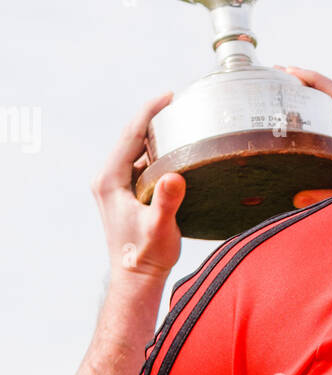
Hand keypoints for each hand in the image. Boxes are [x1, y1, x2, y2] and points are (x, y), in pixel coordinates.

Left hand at [91, 93, 185, 282]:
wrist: (136, 279)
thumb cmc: (146, 256)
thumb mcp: (160, 227)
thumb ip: (167, 201)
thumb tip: (175, 176)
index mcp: (110, 180)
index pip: (130, 134)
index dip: (149, 111)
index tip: (169, 96)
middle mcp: (107, 179)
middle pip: (131, 137)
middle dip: (153, 118)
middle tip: (179, 104)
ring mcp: (114, 186)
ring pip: (134, 150)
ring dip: (155, 136)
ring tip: (180, 123)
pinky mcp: (123, 194)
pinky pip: (138, 164)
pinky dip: (155, 153)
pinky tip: (174, 153)